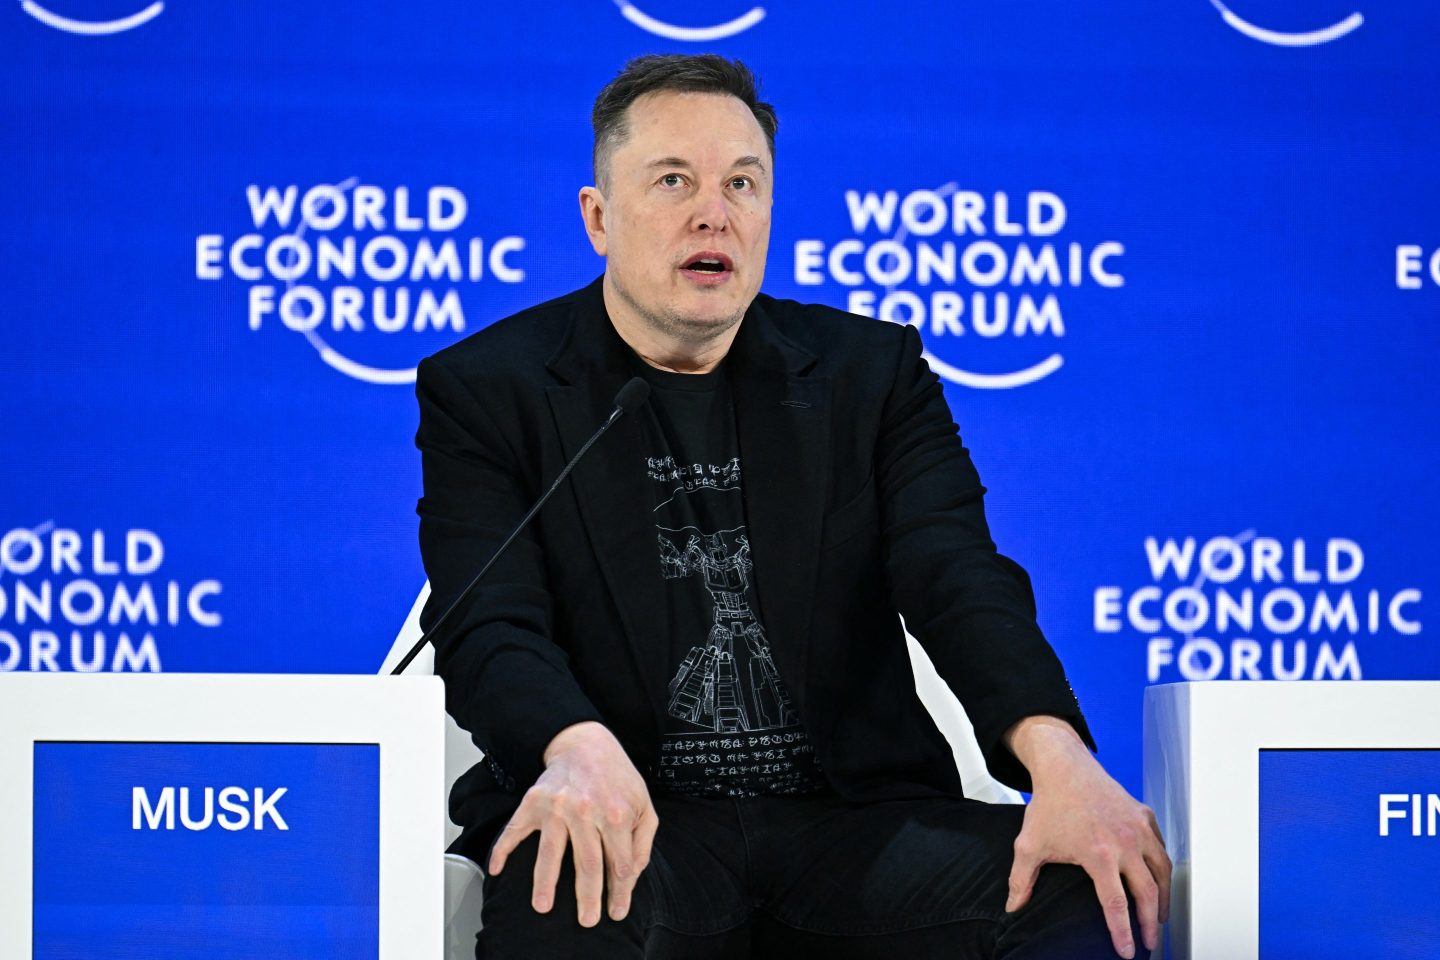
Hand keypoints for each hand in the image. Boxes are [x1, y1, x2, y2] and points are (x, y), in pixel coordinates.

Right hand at [486, 721, 658, 926]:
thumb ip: (641, 843)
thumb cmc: (617, 777)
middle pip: (587, 863)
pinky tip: (497, 869)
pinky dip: (503, 850)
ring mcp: (556, 806)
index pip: (618, 863)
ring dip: (544, 883)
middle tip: (586, 920)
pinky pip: (515, 830)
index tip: (616, 911)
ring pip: (550, 852)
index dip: (619, 892)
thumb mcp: (643, 805)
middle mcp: (585, 809)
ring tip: (542, 906)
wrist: (585, 743)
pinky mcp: (533, 801)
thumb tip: (629, 877)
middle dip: (587, 897)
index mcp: (615, 813)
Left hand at [1003, 716, 1171, 958]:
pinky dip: (1162, 866)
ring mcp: (1139, 828)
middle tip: (1150, 942)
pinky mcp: (1144, 815)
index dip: (1123, 932)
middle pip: (1147, 893)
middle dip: (1151, 923)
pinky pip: (1161, 847)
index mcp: (1099, 854)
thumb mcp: (1029, 844)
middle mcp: (1125, 842)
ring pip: (1162, 871)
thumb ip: (1021, 880)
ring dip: (1163, 897)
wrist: (1064, 766)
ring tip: (1158, 916)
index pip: (1116, 904)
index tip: (1127, 951)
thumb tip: (1012, 907)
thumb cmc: (1049, 804)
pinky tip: (1158, 879)